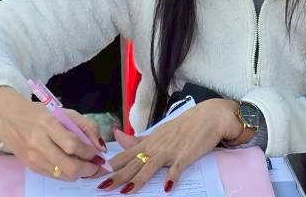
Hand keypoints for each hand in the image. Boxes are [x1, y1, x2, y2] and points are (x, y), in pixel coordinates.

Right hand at [0, 86, 105, 181]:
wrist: (8, 119)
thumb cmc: (38, 113)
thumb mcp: (63, 111)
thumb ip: (85, 125)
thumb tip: (99, 145)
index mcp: (48, 125)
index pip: (73, 145)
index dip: (90, 152)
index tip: (99, 153)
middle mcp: (39, 144)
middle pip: (69, 166)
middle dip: (88, 169)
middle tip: (97, 165)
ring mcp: (34, 158)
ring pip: (63, 175)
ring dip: (80, 173)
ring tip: (87, 166)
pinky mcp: (31, 167)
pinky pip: (54, 176)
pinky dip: (67, 173)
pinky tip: (73, 165)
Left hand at [101, 99, 239, 192]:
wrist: (209, 116)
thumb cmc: (183, 126)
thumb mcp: (158, 132)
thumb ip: (138, 139)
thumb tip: (117, 136)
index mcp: (149, 142)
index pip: (125, 155)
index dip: (111, 165)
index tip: (96, 174)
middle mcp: (156, 146)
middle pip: (134, 164)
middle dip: (117, 176)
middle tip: (102, 188)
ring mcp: (170, 150)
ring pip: (150, 167)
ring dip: (138, 180)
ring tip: (126, 192)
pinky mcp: (185, 155)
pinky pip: (177, 168)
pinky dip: (172, 177)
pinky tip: (167, 188)